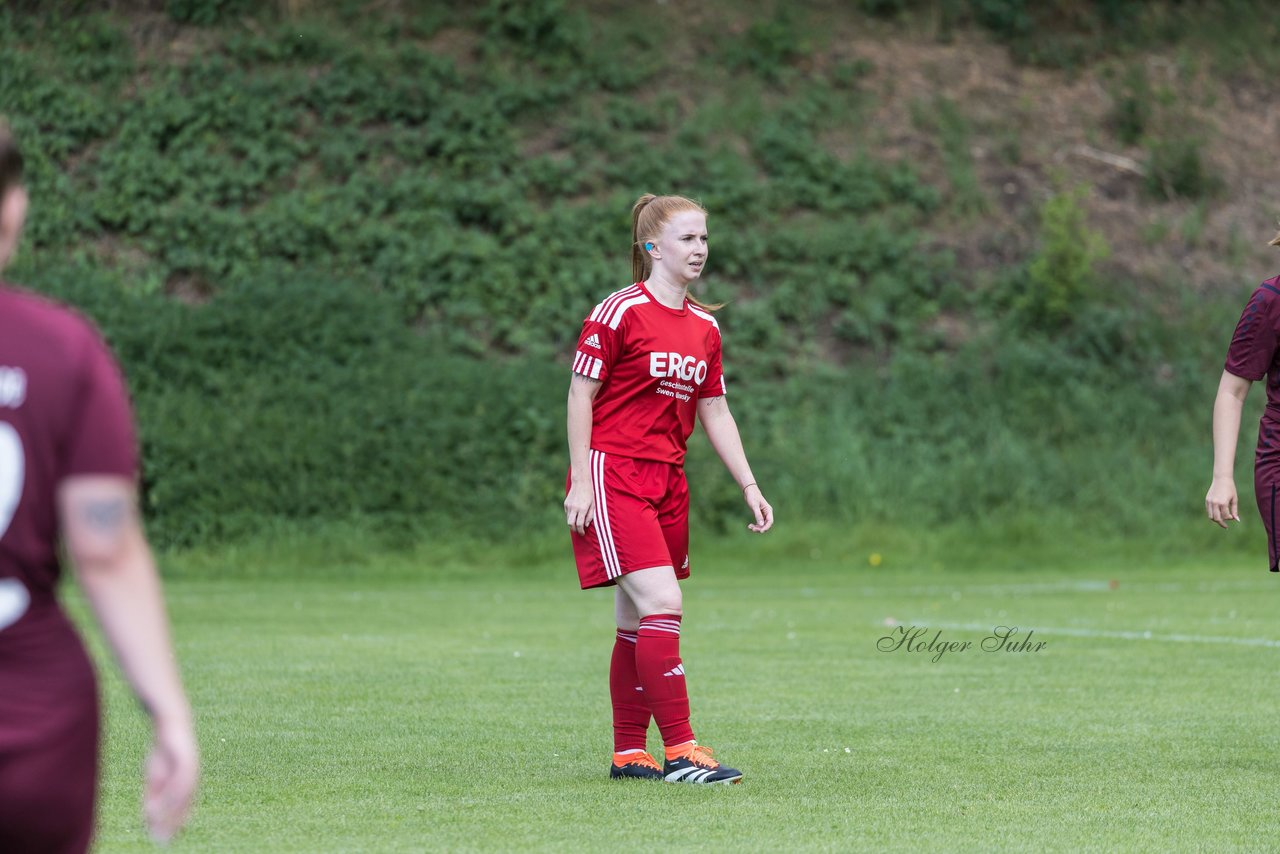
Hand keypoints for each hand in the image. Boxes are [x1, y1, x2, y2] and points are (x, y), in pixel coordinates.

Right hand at [144, 716, 198, 842]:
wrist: (170, 724)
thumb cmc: (163, 751)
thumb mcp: (155, 776)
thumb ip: (153, 795)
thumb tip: (148, 816)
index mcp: (186, 784)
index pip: (183, 809)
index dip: (174, 825)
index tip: (165, 840)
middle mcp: (192, 779)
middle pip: (184, 805)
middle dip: (173, 823)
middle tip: (163, 841)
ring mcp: (191, 770)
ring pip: (182, 796)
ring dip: (170, 812)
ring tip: (157, 826)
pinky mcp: (187, 760)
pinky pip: (181, 780)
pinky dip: (170, 794)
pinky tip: (161, 803)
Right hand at [564, 481, 594, 534]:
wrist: (581, 482)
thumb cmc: (589, 493)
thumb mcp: (593, 505)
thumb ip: (590, 515)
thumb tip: (586, 525)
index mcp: (582, 509)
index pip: (580, 524)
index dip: (581, 531)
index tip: (583, 533)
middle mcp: (574, 508)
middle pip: (571, 524)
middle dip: (574, 529)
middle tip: (579, 531)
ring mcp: (569, 506)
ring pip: (568, 519)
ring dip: (572, 523)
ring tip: (577, 523)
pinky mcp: (566, 504)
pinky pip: (567, 513)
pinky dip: (571, 516)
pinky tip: (576, 514)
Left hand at [744, 484, 772, 532]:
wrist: (749, 491)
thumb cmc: (752, 496)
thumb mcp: (754, 506)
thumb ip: (758, 515)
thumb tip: (761, 524)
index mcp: (768, 510)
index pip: (770, 521)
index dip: (766, 527)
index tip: (761, 531)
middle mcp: (767, 513)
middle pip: (766, 524)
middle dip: (760, 528)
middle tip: (753, 529)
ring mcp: (763, 515)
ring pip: (762, 525)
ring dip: (757, 527)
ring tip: (750, 527)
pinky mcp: (759, 515)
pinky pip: (759, 523)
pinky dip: (755, 525)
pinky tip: (750, 526)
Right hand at [1205, 476, 1239, 528]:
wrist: (1221, 479)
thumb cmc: (1230, 489)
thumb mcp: (1234, 499)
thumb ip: (1235, 510)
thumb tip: (1237, 520)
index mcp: (1223, 503)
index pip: (1225, 516)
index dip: (1229, 518)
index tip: (1232, 517)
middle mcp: (1215, 503)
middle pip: (1217, 518)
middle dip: (1221, 523)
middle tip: (1225, 526)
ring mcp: (1210, 502)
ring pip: (1210, 516)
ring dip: (1216, 519)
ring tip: (1221, 520)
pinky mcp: (1207, 500)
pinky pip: (1208, 511)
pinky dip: (1212, 514)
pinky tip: (1217, 513)